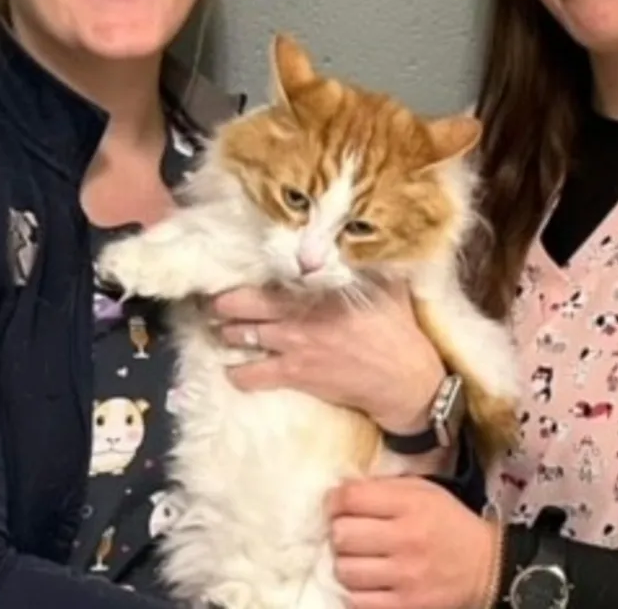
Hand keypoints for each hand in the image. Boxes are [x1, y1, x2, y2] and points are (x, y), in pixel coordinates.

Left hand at [209, 280, 445, 433]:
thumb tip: (353, 239)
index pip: (269, 275)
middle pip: (242, 304)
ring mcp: (294, 345)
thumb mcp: (385, 284)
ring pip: (241, 336)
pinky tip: (233, 371)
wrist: (403, 378)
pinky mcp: (295, 374)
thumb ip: (363, 262)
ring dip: (226, 333)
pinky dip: (237, 373)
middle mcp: (299, 313)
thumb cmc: (396, 328)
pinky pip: (252, 376)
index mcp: (318, 287)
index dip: (244, 275)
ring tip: (221, 330)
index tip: (229, 273)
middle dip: (222, 302)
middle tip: (214, 301)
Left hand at [326, 476, 499, 608]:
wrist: (486, 567)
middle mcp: (406, 539)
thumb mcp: (424, 492)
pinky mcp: (405, 605)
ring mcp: (405, 576)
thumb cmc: (448, 523)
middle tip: (350, 534)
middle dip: (340, 532)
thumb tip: (339, 492)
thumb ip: (383, 488)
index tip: (336, 506)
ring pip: (344, 570)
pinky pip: (357, 601)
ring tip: (358, 560)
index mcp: (411, 504)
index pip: (351, 498)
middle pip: (342, 534)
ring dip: (345, 564)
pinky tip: (367, 582)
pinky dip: (356, 591)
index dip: (334, 501)